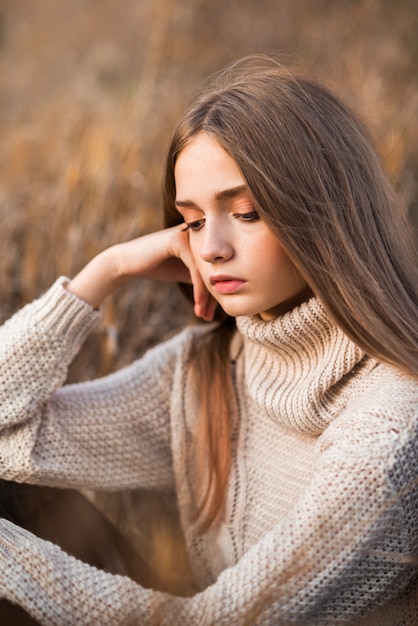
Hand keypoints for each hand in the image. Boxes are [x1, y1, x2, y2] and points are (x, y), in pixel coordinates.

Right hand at [66, 225, 217, 320]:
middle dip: (213, 296)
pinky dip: (199, 289)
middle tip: (209, 317)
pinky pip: (196, 268)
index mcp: (203, 239)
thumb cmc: (158, 267)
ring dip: (206, 296)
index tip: (213, 312)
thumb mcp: (187, 273)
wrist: (128, 263)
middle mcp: (199, 233)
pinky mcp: (179, 240)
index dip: (216, 291)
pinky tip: (197, 304)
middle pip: (214, 269)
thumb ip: (204, 277)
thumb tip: (227, 292)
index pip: (217, 268)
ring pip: (207, 270)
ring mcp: (189, 235)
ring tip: (203, 314)